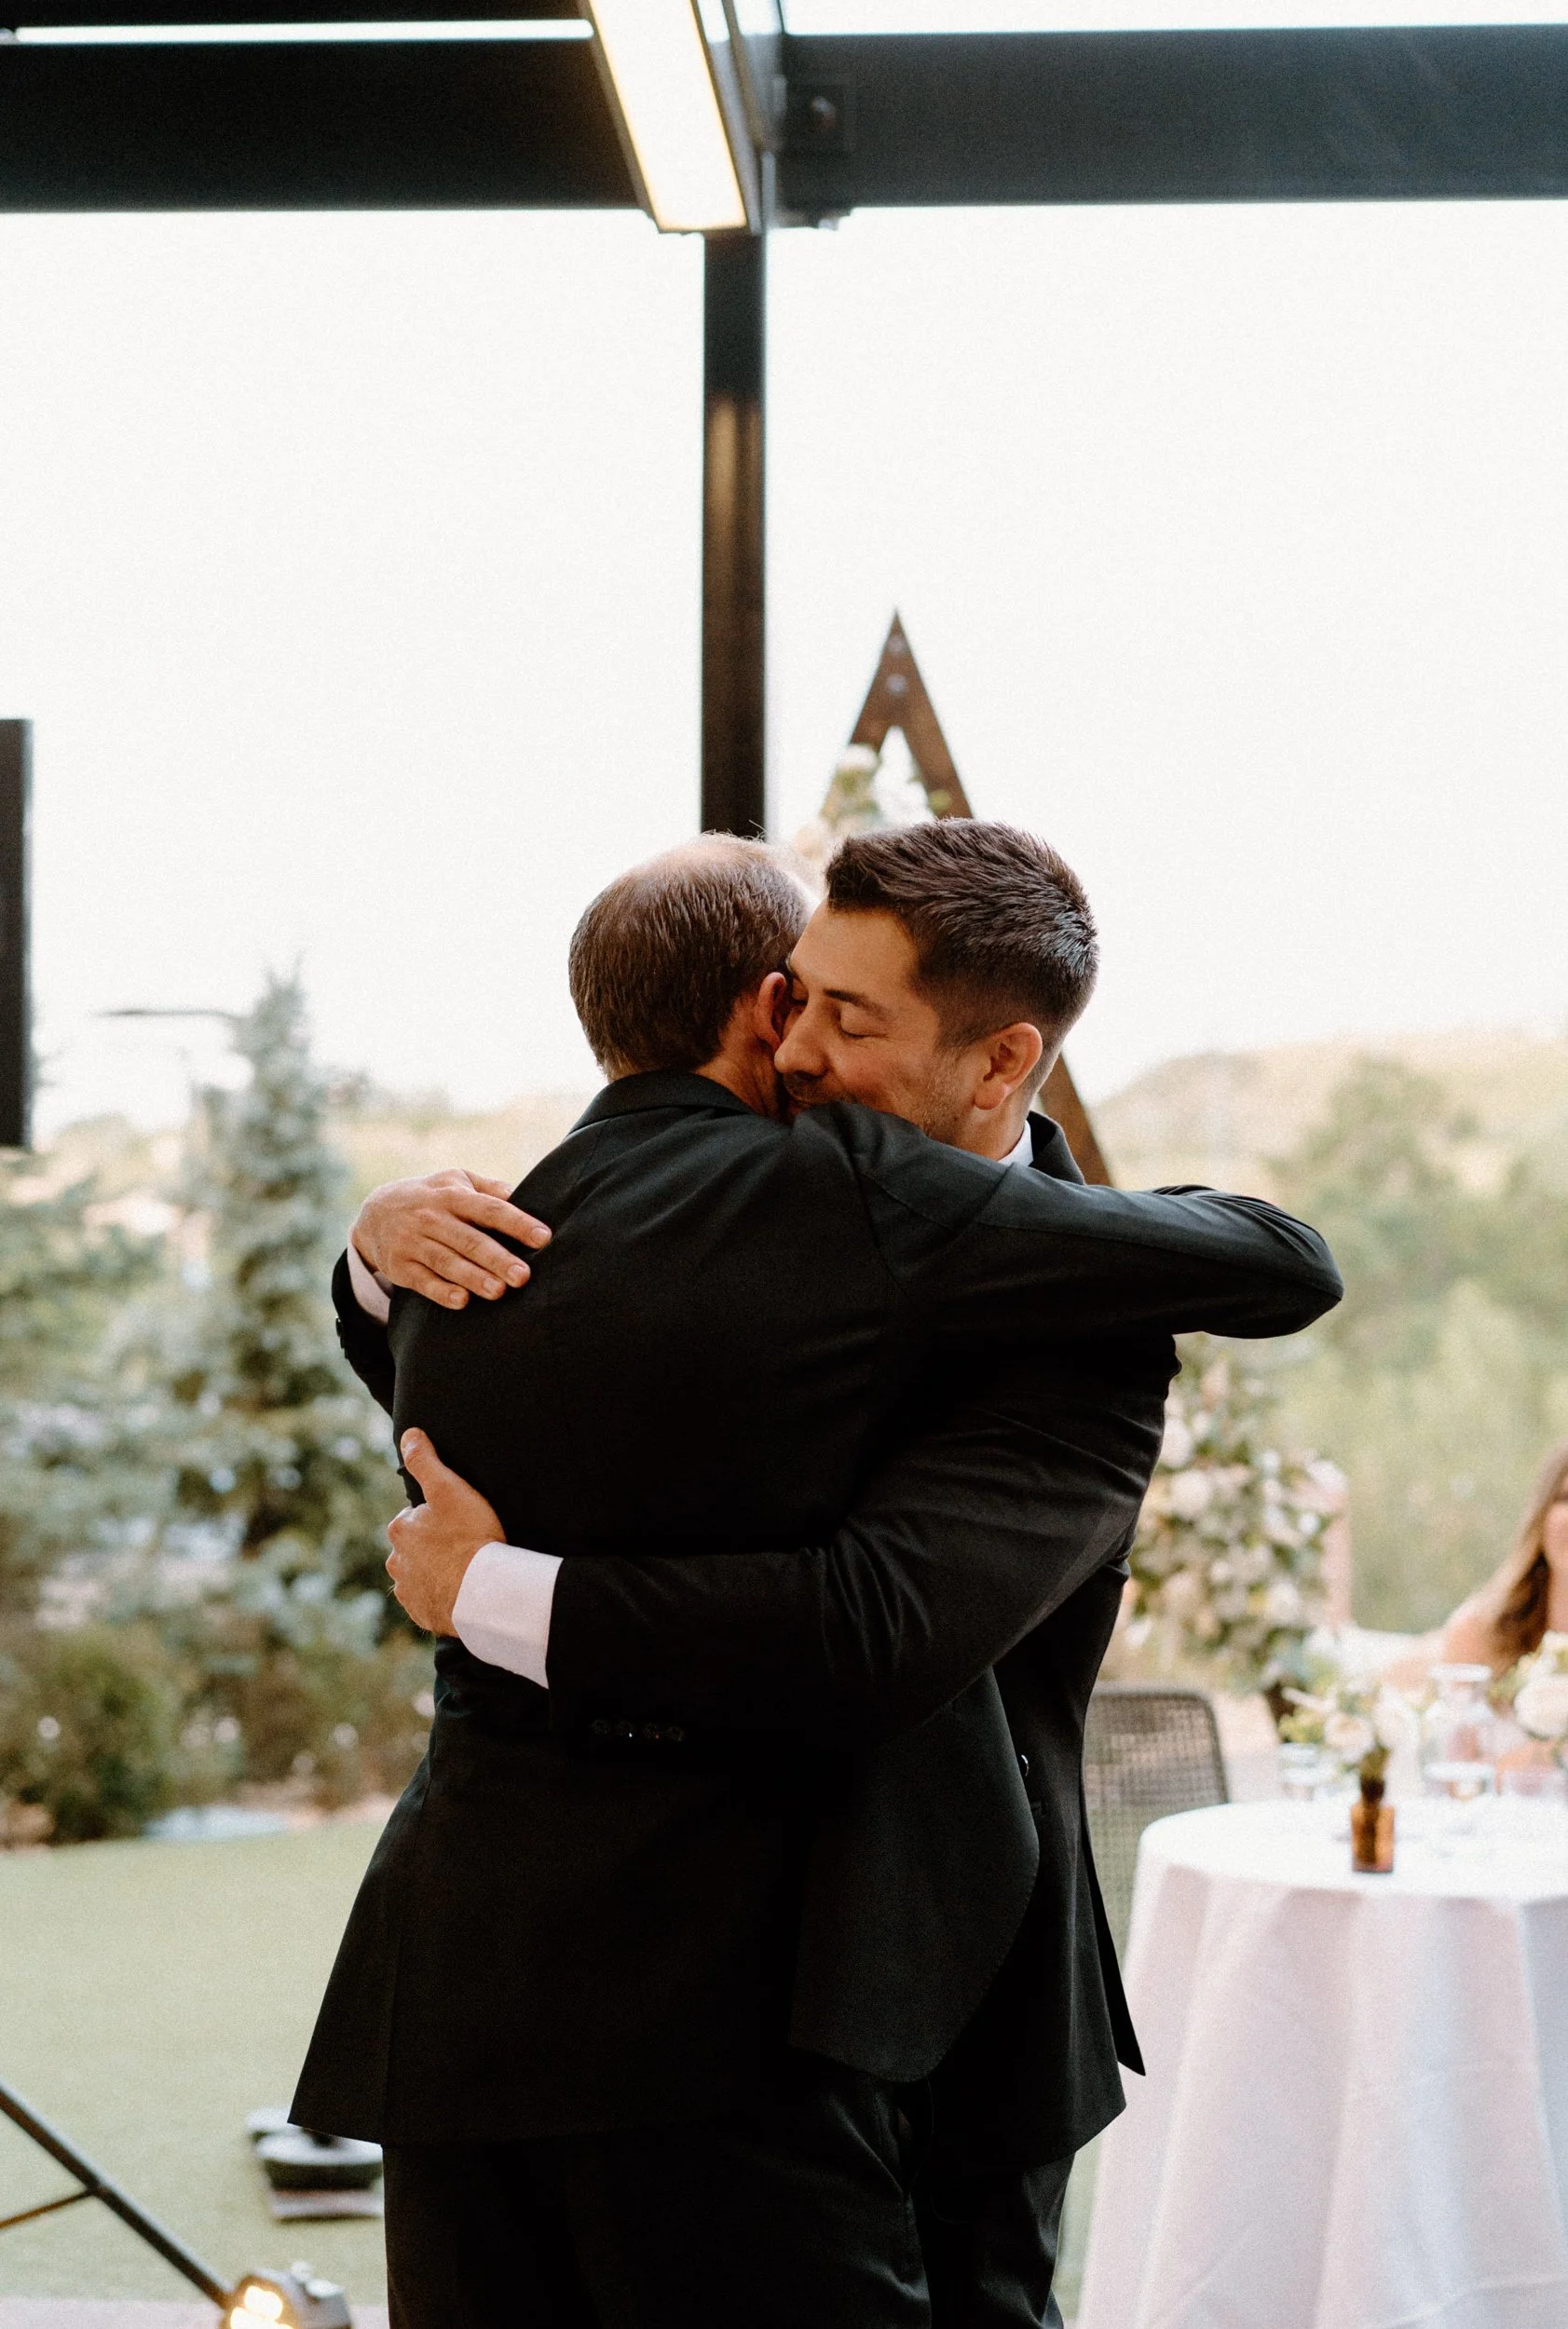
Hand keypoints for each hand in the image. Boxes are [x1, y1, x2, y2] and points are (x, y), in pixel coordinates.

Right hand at [351, 1169, 551, 1309]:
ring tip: (499, 1291)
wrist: (374, 1212)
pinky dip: (442, 1292)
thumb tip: (520, 1192)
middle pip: (469, 1240)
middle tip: (523, 1275)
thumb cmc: (432, 1198)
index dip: (517, 1223)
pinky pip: (423, 1282)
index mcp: (452, 1195)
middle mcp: (432, 1218)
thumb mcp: (455, 1181)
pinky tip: (462, 1301)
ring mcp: (413, 1243)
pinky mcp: (400, 1267)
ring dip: (473, 1277)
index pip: (490, 1209)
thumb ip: (488, 1188)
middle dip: (497, 1258)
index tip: (543, 1237)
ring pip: (447, 1262)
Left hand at [386, 1429, 502, 1635]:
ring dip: (436, 1572)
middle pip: (415, 1547)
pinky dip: (442, 1596)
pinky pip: (429, 1601)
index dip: (439, 1517)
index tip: (460, 1523)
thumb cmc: (469, 1537)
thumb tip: (408, 1434)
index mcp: (400, 1530)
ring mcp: (408, 1591)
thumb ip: (426, 1461)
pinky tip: (462, 1591)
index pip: (415, 1518)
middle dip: (433, 1546)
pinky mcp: (422, 1614)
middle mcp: (396, 1562)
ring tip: (466, 1571)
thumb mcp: (450, 1489)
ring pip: (420, 1575)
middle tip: (465, 1545)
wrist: (483, 1592)